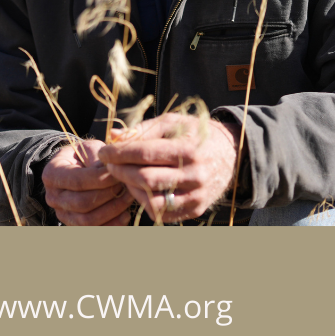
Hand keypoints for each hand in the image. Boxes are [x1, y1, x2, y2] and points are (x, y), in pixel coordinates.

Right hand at [41, 139, 134, 225]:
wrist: (76, 171)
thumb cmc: (84, 157)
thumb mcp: (88, 148)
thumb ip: (97, 157)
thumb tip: (111, 171)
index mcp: (52, 174)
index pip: (77, 180)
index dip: (101, 179)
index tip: (119, 173)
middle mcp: (53, 198)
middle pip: (82, 203)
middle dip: (108, 195)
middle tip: (125, 185)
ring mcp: (63, 215)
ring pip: (88, 220)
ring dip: (112, 210)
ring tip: (128, 197)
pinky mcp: (75, 227)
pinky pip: (94, 231)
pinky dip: (112, 225)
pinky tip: (126, 214)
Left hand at [97, 115, 238, 222]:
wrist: (230, 154)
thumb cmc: (194, 134)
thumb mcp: (172, 122)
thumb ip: (142, 129)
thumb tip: (113, 135)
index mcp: (188, 149)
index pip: (144, 153)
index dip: (119, 153)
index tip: (104, 151)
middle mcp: (195, 175)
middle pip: (145, 179)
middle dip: (120, 171)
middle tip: (109, 164)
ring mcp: (196, 196)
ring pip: (152, 201)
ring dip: (131, 189)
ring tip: (124, 176)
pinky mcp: (195, 210)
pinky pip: (162, 213)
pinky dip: (145, 201)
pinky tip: (139, 188)